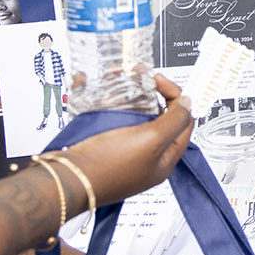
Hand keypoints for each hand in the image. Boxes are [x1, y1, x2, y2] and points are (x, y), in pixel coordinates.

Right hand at [60, 74, 192, 206]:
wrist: (66, 180)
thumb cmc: (109, 166)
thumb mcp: (153, 140)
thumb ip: (175, 120)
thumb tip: (188, 104)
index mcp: (162, 160)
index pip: (181, 123)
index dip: (175, 98)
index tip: (159, 81)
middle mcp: (143, 156)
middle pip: (154, 116)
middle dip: (147, 90)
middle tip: (137, 74)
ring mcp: (120, 151)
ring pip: (128, 113)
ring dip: (123, 90)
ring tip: (113, 74)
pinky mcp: (98, 145)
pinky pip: (103, 117)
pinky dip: (99, 99)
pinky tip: (89, 85)